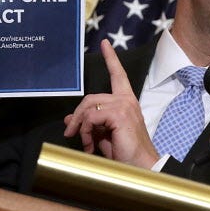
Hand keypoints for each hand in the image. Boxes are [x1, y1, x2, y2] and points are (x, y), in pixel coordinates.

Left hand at [63, 40, 158, 168]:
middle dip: (77, 116)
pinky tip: (91, 146)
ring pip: (89, 107)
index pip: (118, 75)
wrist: (139, 167)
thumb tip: (70, 118)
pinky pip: (92, 117)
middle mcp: (126, 100)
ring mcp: (124, 105)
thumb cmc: (125, 154)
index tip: (105, 44)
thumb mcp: (102, 136)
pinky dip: (86, 132)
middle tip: (70, 133)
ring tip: (84, 143)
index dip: (111, 59)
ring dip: (80, 127)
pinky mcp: (120, 114)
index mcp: (126, 102)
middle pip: (91, 97)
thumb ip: (89, 124)